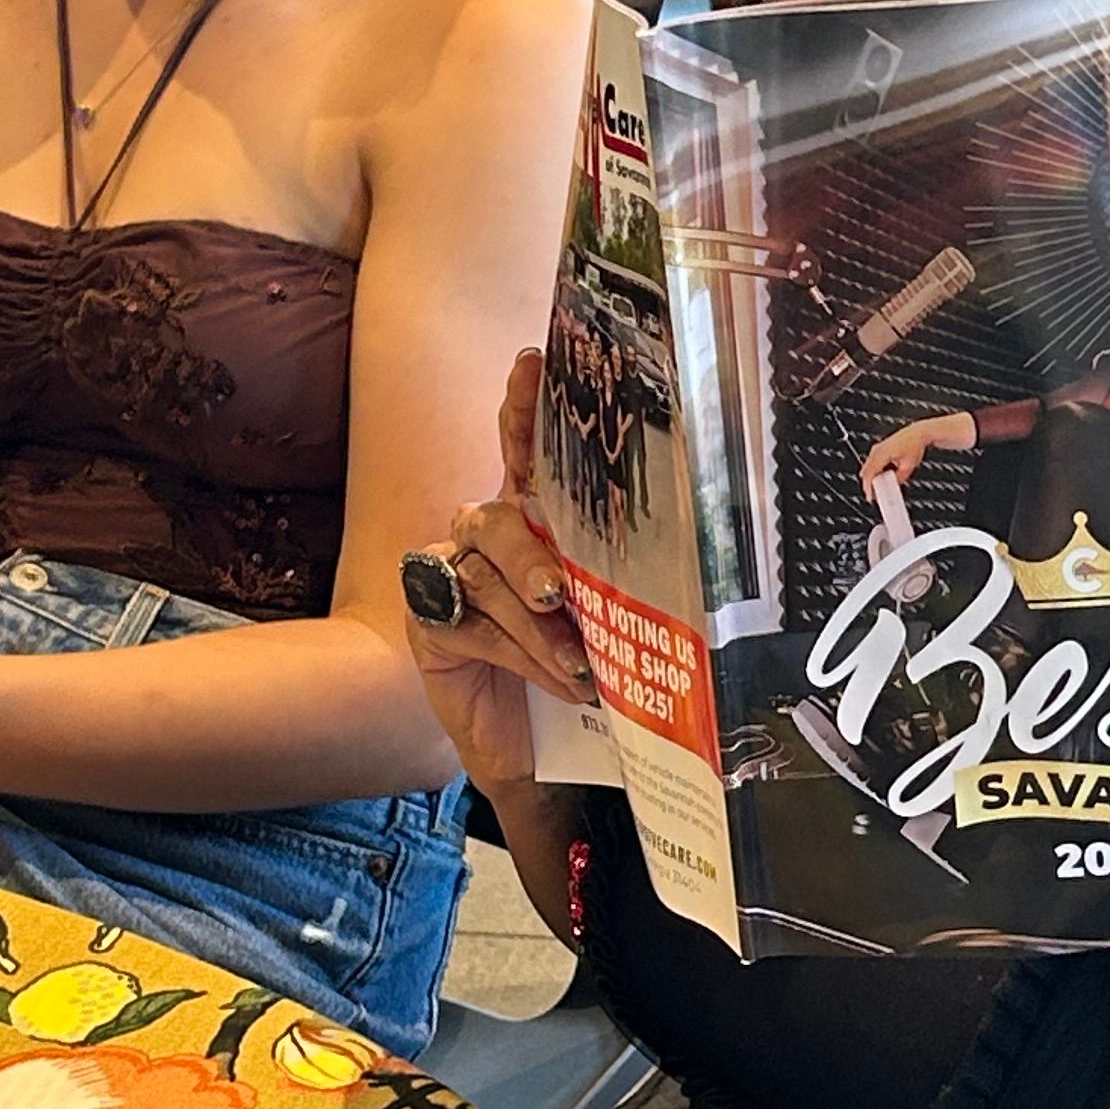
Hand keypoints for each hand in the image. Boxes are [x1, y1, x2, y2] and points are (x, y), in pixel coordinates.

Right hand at [404, 353, 593, 798]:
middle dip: (527, 553)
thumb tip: (679, 572)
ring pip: (486, 578)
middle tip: (556, 592)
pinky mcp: (430, 619)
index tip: (531, 363)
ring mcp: (451, 576)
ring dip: (536, 627)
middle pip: (496, 519)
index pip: (523, 453)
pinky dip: (520, 654)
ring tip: (578, 663)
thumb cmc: (580, 666)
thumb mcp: (610, 616)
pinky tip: (559, 679)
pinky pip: (472, 623)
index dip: (524, 407)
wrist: (531, 745)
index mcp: (533, 519)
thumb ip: (618, 581)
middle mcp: (485, 537)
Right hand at [861, 410, 973, 488]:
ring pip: (868, 467)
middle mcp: (877, 450)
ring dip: (871, 478)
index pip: (870, 473)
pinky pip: (872, 462)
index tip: (870, 496)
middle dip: (869, 484)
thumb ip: (899, 479)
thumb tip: (894, 485)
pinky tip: (880, 477)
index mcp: (882, 453)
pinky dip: (874, 471)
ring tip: (878, 488)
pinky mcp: (879, 448)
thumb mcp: (909, 466)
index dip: (869, 487)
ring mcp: (877, 448)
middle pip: (866, 471)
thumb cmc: (914, 444)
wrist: (918, 433)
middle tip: (873, 495)